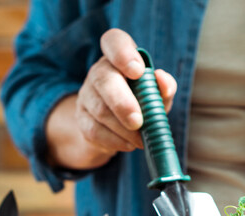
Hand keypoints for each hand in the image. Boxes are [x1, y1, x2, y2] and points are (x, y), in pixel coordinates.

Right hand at [74, 29, 176, 160]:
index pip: (113, 41)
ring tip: (141, 139)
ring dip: (124, 129)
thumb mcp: (156, 93)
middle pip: (104, 80)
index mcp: (118, 57)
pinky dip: (115, 141)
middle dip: (123, 103)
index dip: (123, 53)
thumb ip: (163, 86)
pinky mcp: (81, 120)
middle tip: (138, 121)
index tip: (138, 71)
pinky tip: (129, 144)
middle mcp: (99, 72)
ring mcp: (87, 96)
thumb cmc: (141, 103)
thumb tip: (163, 82)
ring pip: (100, 110)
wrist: (115, 128)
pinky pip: (95, 131)